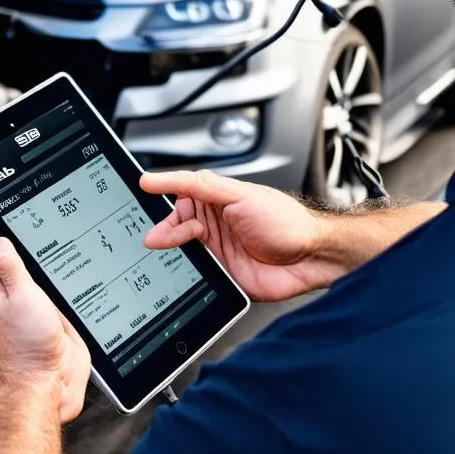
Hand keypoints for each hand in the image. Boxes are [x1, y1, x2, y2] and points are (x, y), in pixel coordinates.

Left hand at [0, 238, 90, 423]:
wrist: (47, 390)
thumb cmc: (28, 352)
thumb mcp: (21, 297)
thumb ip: (10, 269)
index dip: (3, 239)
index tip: (13, 224)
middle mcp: (8, 308)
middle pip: (16, 272)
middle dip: (27, 258)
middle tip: (37, 241)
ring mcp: (28, 321)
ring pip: (37, 290)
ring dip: (45, 280)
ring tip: (52, 264)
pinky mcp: (48, 332)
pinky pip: (53, 308)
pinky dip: (59, 300)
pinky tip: (67, 295)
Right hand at [141, 169, 352, 300]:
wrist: (311, 258)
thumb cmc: (287, 221)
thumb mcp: (240, 194)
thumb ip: (202, 186)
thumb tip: (166, 179)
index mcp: (218, 199)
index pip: (182, 193)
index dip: (163, 190)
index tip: (142, 187)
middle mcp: (216, 223)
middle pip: (177, 222)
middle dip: (164, 226)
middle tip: (154, 233)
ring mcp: (218, 249)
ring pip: (181, 248)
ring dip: (170, 247)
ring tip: (160, 245)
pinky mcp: (222, 274)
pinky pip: (194, 273)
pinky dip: (182, 271)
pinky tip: (176, 268)